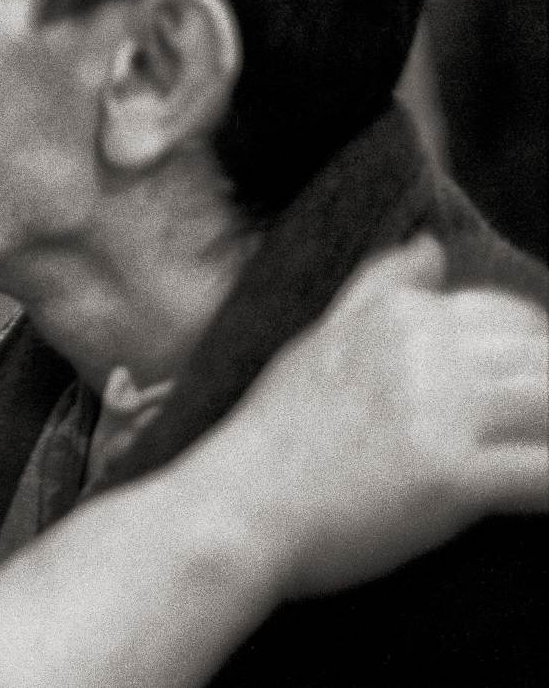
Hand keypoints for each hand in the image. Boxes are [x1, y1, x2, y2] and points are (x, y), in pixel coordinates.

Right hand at [192, 232, 548, 598]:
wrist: (234, 509)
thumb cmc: (273, 434)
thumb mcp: (317, 341)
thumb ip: (376, 289)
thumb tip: (431, 243)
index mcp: (395, 316)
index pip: (508, 318)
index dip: (532, 357)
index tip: (522, 399)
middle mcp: (421, 350)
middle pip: (542, 360)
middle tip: (534, 433)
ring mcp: (437, 411)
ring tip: (540, 456)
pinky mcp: (450, 476)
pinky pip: (544, 474)